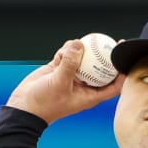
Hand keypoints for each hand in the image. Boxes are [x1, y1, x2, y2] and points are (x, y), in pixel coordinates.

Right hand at [6, 40, 122, 124]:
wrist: (25, 106)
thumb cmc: (45, 103)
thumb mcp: (60, 83)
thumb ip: (70, 63)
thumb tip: (79, 44)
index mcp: (90, 95)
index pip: (113, 85)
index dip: (121, 72)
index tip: (122, 57)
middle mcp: (84, 85)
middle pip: (100, 68)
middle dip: (103, 55)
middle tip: (105, 40)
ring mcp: (72, 76)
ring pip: (83, 58)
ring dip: (79, 50)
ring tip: (73, 47)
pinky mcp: (59, 69)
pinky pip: (68, 55)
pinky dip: (66, 50)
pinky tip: (62, 51)